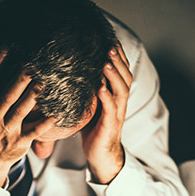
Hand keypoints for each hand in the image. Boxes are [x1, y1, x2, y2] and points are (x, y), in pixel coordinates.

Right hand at [0, 48, 55, 186]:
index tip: (6, 47)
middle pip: (6, 96)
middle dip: (18, 81)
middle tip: (31, 66)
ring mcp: (6, 130)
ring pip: (20, 111)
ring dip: (32, 97)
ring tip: (43, 83)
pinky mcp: (19, 142)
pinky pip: (34, 131)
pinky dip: (45, 123)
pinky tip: (56, 113)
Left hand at [81, 41, 131, 183]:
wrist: (101, 155)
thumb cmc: (94, 130)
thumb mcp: (90, 106)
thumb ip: (87, 91)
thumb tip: (70, 74)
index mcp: (115, 96)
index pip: (121, 72)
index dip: (118, 57)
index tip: (111, 40)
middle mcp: (119, 102)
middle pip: (125, 76)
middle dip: (118, 60)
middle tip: (110, 46)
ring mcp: (117, 113)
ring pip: (121, 89)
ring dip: (114, 75)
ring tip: (106, 62)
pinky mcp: (110, 124)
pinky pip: (111, 108)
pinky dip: (106, 97)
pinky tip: (100, 87)